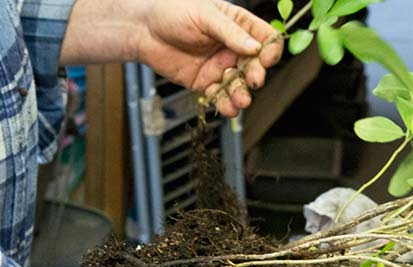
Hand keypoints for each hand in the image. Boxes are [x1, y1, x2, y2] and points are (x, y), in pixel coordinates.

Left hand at [136, 0, 282, 115]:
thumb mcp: (204, 15)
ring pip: (239, 84)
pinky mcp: (206, 83)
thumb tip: (255, 48)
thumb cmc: (171, 11)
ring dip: (242, 94)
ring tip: (241, 101)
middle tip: (254, 80)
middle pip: (255, 65)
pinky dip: (225, 104)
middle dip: (256, 75)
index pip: (265, 38)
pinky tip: (227, 108)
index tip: (265, 59)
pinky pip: (221, 96)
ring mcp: (220, 66)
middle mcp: (232, 47)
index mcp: (237, 25)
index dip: (270, 49)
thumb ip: (230, 32)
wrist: (142, 30)